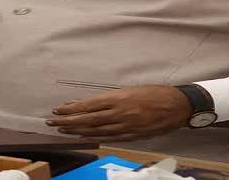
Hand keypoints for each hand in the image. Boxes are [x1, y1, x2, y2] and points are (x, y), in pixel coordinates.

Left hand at [45, 86, 191, 142]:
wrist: (176, 106)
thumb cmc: (153, 94)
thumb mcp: (129, 90)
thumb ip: (108, 99)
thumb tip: (86, 102)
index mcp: (117, 98)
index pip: (87, 105)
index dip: (70, 109)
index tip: (57, 109)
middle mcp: (119, 113)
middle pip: (87, 119)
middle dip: (67, 121)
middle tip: (52, 121)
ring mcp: (125, 126)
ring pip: (95, 130)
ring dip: (76, 130)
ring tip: (62, 129)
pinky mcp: (132, 135)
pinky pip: (108, 137)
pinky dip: (93, 137)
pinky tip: (82, 137)